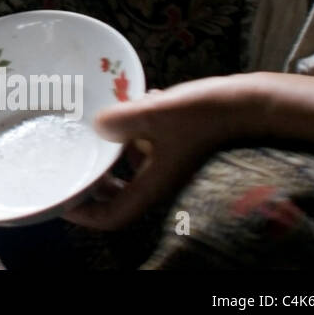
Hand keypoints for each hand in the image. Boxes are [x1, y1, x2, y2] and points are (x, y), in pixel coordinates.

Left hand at [63, 76, 261, 229]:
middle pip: (116, 191)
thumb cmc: (207, 113)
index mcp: (152, 186)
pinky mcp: (178, 142)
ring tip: (99, 118)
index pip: (111, 216)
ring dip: (112, 144)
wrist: (252, 104)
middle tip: (71, 155)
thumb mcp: (157, 114)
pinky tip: (132, 98)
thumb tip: (96, 126)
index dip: (82, 213)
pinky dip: (134, 124)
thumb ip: (122, 121)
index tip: (61, 197)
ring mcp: (169, 160)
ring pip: (129, 162)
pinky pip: (146, 139)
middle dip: (92, 176)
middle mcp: (159, 178)